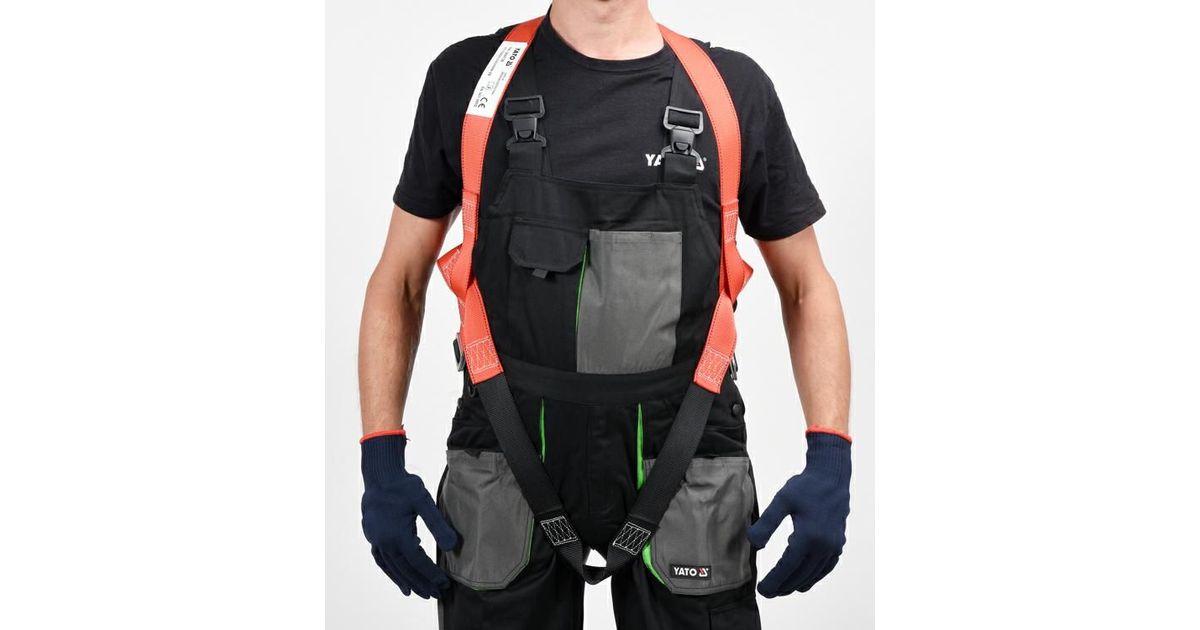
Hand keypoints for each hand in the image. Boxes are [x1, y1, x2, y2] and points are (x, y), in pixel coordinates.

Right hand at [361, 433, 459, 597]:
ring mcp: (375, 539)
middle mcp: (384, 541)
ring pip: (391, 566)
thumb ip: (438, 525)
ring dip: (404, 580)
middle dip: (420, 583)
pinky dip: (390, 569)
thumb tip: (452, 546)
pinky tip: (399, 573)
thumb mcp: (424, 502)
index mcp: (397, 535)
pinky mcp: (372, 535)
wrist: (380, 474)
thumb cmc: (404, 485)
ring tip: (414, 592)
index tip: (444, 583)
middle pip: (404, 569)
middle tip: (434, 595)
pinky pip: (381, 558)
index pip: (418, 562)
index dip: (431, 574)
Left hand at [746, 431, 850, 596]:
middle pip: (800, 575)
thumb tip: (754, 545)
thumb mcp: (781, 501)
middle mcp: (823, 545)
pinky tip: (804, 578)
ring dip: (797, 583)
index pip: (787, 567)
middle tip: (768, 592)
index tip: (762, 590)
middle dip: (783, 586)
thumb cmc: (805, 487)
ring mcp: (833, 546)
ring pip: (813, 574)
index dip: (774, 580)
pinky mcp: (838, 544)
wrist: (831, 477)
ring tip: (783, 589)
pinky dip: (813, 576)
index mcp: (808, 536)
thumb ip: (767, 523)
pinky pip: (825, 568)